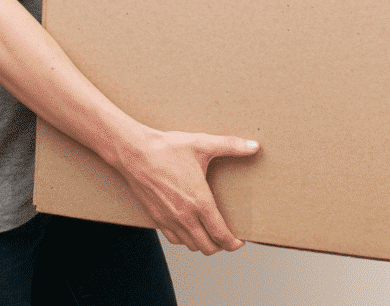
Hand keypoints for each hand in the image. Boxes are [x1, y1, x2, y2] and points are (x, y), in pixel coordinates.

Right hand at [114, 126, 259, 254]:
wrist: (135, 153)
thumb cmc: (168, 148)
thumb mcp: (202, 143)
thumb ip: (231, 145)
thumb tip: (255, 146)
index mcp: (200, 201)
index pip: (221, 235)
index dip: (233, 243)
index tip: (239, 241)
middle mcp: (185, 216)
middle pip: (207, 247)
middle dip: (221, 246)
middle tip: (227, 238)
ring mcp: (169, 220)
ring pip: (191, 246)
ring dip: (203, 244)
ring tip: (210, 234)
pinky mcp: (156, 219)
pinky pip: (174, 240)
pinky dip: (185, 240)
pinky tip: (189, 229)